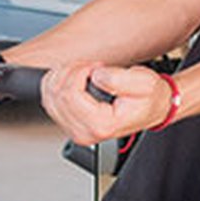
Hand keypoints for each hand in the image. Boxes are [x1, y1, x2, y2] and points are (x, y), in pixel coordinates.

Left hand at [41, 62, 173, 144]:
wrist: (151, 109)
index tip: (96, 67)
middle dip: (71, 72)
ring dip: (63, 76)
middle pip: (56, 95)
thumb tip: (95, 76)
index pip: (70, 94)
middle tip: (91, 68)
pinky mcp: (68, 124)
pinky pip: (48, 100)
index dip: (80, 72)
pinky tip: (74, 79)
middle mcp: (84, 133)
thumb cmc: (148, 99)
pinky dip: (57, 83)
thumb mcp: (144, 83)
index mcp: (101, 125)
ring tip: (84, 73)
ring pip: (48, 96)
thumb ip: (119, 79)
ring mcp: (74, 130)